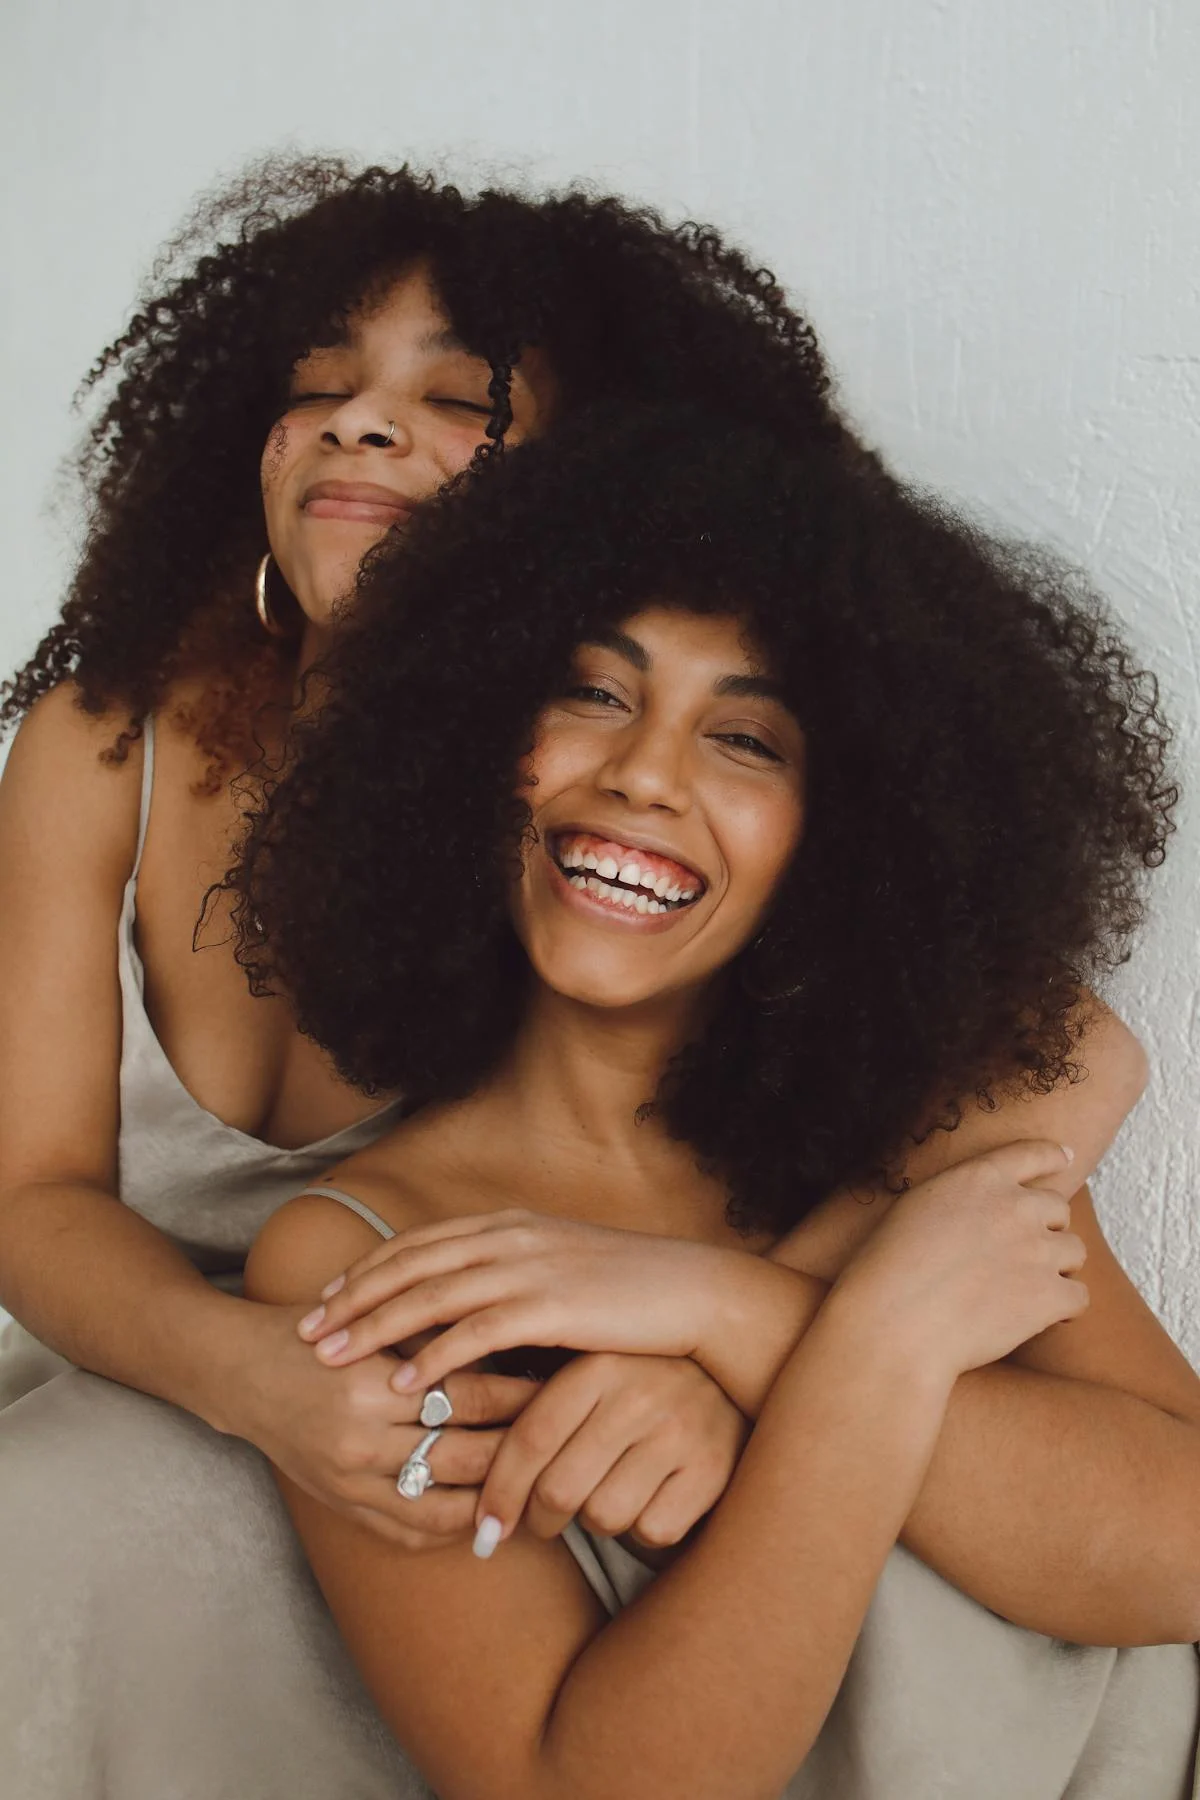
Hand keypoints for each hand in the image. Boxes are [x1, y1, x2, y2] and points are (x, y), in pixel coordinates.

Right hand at [228, 1300, 536, 1545]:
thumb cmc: (313, 1332)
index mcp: (372, 1381)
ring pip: (445, 1503)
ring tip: (542, 1476)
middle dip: (523, 1446)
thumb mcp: (374, 1318)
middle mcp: (360, 1439)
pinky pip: (409, 1530)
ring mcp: (349, 1480)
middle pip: (466, 1455)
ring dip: (497, 1493)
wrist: (238, 1372)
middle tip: (571, 1433)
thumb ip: (436, 1330)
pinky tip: (489, 1509)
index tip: (564, 1383)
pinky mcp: (341, 1504)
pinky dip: (455, 1524)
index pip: (469, 1396)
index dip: (523, 1393)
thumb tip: (515, 1332)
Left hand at [296, 1208, 737, 1389]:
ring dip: (373, 1327)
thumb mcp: (563, 1270)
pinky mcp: (549, 1305)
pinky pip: (474, 1332)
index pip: (419, 1244)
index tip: (327, 1299)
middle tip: (304, 1330)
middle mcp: (509, 1238)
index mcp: (510, 1226)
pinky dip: (432, 1355)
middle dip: (352, 1298)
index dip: (368, 1271)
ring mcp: (527, 1268)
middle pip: (409, 1265)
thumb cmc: (632, 1293)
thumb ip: (516, 1278)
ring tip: (330, 1358)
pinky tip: (401, 1382)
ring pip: (429, 1295)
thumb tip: (475, 1307)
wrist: (694, 1292)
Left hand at [473, 1352, 748, 1556]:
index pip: (529, 1441)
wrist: (738, 1367)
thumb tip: (435, 1408)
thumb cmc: (638, 1380)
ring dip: (596, 1521)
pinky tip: (652, 1499)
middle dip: (541, 1520)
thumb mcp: (584, 1370)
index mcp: (598, 1364)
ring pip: (604, 1515)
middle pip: (559, 1489)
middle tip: (542, 1522)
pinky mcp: (714, 1469)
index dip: (499, 1492)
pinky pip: (652, 1530)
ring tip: (606, 1495)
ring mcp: (681, 1428)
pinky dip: (644, 1529)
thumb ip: (519, 1390)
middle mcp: (640, 1391)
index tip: (484, 1530)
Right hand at [833, 1139, 1088, 1379]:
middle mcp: (1016, 1207)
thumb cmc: (889, 1269)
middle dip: (1046, 1229)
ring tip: (1027, 1290)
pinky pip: (1078, 1297)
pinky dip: (1063, 1309)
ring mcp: (1037, 1251)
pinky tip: (1039, 1318)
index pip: (1034, 1154)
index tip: (1064, 1157)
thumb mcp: (917, 1207)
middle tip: (1022, 1256)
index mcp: (981, 1178)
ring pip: (1074, 1252)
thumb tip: (981, 1210)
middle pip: (1059, 1209)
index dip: (1051, 1156)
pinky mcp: (1049, 1297)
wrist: (894, 1321)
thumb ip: (960, 1198)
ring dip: (1057, 1268)